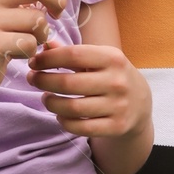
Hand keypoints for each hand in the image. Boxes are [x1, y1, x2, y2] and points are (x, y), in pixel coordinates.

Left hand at [29, 43, 152, 140]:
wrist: (140, 103)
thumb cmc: (110, 75)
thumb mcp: (97, 59)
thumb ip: (71, 52)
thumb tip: (44, 46)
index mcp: (113, 58)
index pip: (73, 55)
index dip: (47, 59)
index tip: (33, 62)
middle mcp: (117, 81)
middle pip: (68, 84)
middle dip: (43, 81)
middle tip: (33, 79)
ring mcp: (118, 106)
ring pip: (72, 108)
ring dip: (51, 103)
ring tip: (45, 98)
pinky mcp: (116, 127)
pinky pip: (80, 127)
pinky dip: (64, 121)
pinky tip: (60, 114)